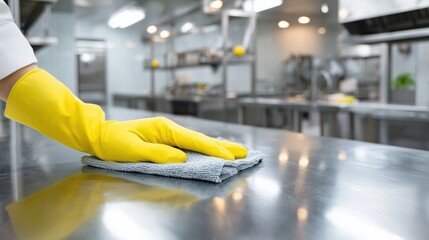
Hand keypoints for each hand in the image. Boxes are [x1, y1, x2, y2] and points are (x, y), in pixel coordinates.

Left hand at [94, 117, 247, 162]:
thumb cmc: (114, 141)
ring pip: (197, 142)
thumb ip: (158, 154)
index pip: (193, 140)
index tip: (229, 157)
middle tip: (244, 152)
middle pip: (200, 139)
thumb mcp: (132, 149)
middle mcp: (169, 129)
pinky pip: (189, 146)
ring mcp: (169, 134)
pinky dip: (204, 150)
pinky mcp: (166, 141)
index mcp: (164, 128)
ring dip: (217, 148)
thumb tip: (181, 160)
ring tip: (236, 152)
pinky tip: (213, 152)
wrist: (101, 135)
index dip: (212, 150)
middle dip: (223, 147)